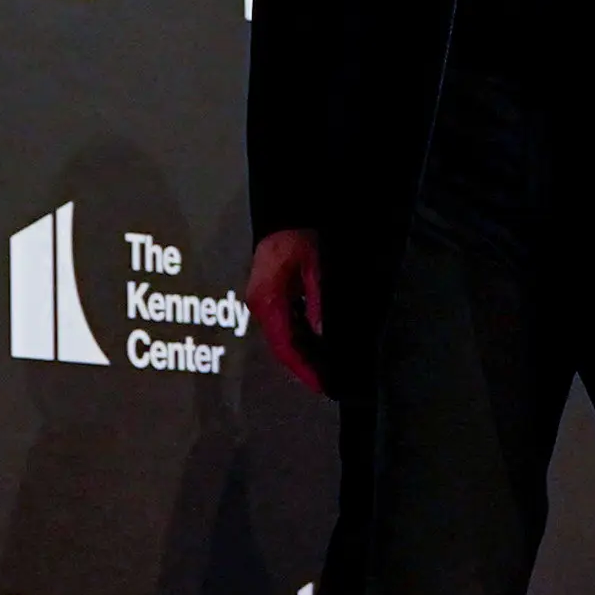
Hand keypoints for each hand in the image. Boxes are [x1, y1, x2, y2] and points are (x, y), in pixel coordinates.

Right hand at [246, 227, 325, 391]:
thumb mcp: (316, 266)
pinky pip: (289, 321)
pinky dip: (306, 335)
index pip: (285, 348)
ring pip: (287, 335)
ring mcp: (265, 298)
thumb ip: (318, 302)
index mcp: (266, 300)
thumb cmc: (302, 231)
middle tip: (334, 380)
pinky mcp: (274, 292)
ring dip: (308, 352)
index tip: (324, 387)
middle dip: (308, 366)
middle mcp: (261, 303)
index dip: (305, 371)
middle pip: (284, 346)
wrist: (290, 207)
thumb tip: (322, 336)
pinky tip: (323, 341)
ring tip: (332, 366)